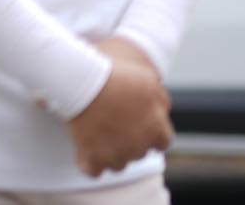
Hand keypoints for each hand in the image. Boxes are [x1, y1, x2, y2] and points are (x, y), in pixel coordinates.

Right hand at [67, 38, 172, 176]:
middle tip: (112, 121)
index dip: (150, 131)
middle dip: (129, 140)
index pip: (162, 141)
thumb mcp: (147, 79)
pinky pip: (92, 170)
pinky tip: (83, 149)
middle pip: (139, 152)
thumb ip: (159, 98)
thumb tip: (161, 108)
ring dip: (110, 152)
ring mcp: (117, 155)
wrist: (81, 78)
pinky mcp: (94, 159)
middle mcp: (141, 147)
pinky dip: (88, 161)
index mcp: (158, 129)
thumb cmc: (114, 73)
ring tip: (95, 132)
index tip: (135, 122)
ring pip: (118, 164)